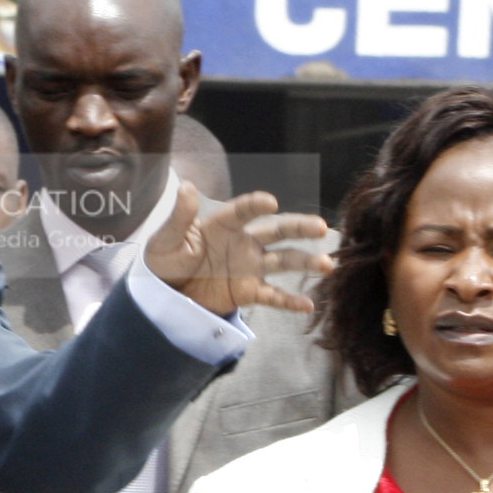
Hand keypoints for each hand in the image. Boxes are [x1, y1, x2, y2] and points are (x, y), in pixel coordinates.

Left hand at [142, 185, 328, 317]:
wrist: (165, 293)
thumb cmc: (164, 259)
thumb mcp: (166, 240)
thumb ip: (179, 217)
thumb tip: (186, 188)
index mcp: (223, 224)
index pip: (243, 211)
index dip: (256, 205)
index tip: (270, 202)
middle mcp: (243, 241)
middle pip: (277, 231)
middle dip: (300, 227)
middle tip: (321, 227)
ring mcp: (249, 266)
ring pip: (283, 261)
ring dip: (305, 262)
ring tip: (327, 264)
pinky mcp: (247, 291)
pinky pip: (272, 296)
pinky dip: (289, 301)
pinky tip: (308, 305)